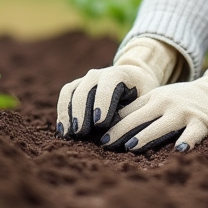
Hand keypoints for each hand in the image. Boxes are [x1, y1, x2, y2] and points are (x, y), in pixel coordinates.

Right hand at [56, 38, 178, 138]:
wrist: (134, 79)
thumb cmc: (142, 94)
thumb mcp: (145, 101)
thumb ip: (133, 112)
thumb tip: (121, 131)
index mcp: (119, 73)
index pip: (109, 84)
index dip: (104, 102)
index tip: (100, 122)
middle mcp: (99, 74)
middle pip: (86, 88)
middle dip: (82, 111)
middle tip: (81, 132)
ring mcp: (85, 79)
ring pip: (72, 92)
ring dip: (68, 113)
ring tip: (69, 134)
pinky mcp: (76, 87)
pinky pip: (65, 96)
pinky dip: (62, 112)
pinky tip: (63, 130)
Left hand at [100, 55, 207, 153]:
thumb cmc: (182, 100)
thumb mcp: (160, 99)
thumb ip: (139, 111)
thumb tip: (110, 127)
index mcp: (154, 98)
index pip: (129, 112)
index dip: (112, 125)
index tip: (97, 138)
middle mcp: (166, 104)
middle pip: (140, 119)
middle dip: (121, 132)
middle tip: (105, 145)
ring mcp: (184, 113)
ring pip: (162, 125)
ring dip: (146, 135)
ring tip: (131, 146)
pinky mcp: (203, 122)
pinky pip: (194, 133)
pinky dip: (187, 140)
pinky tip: (180, 150)